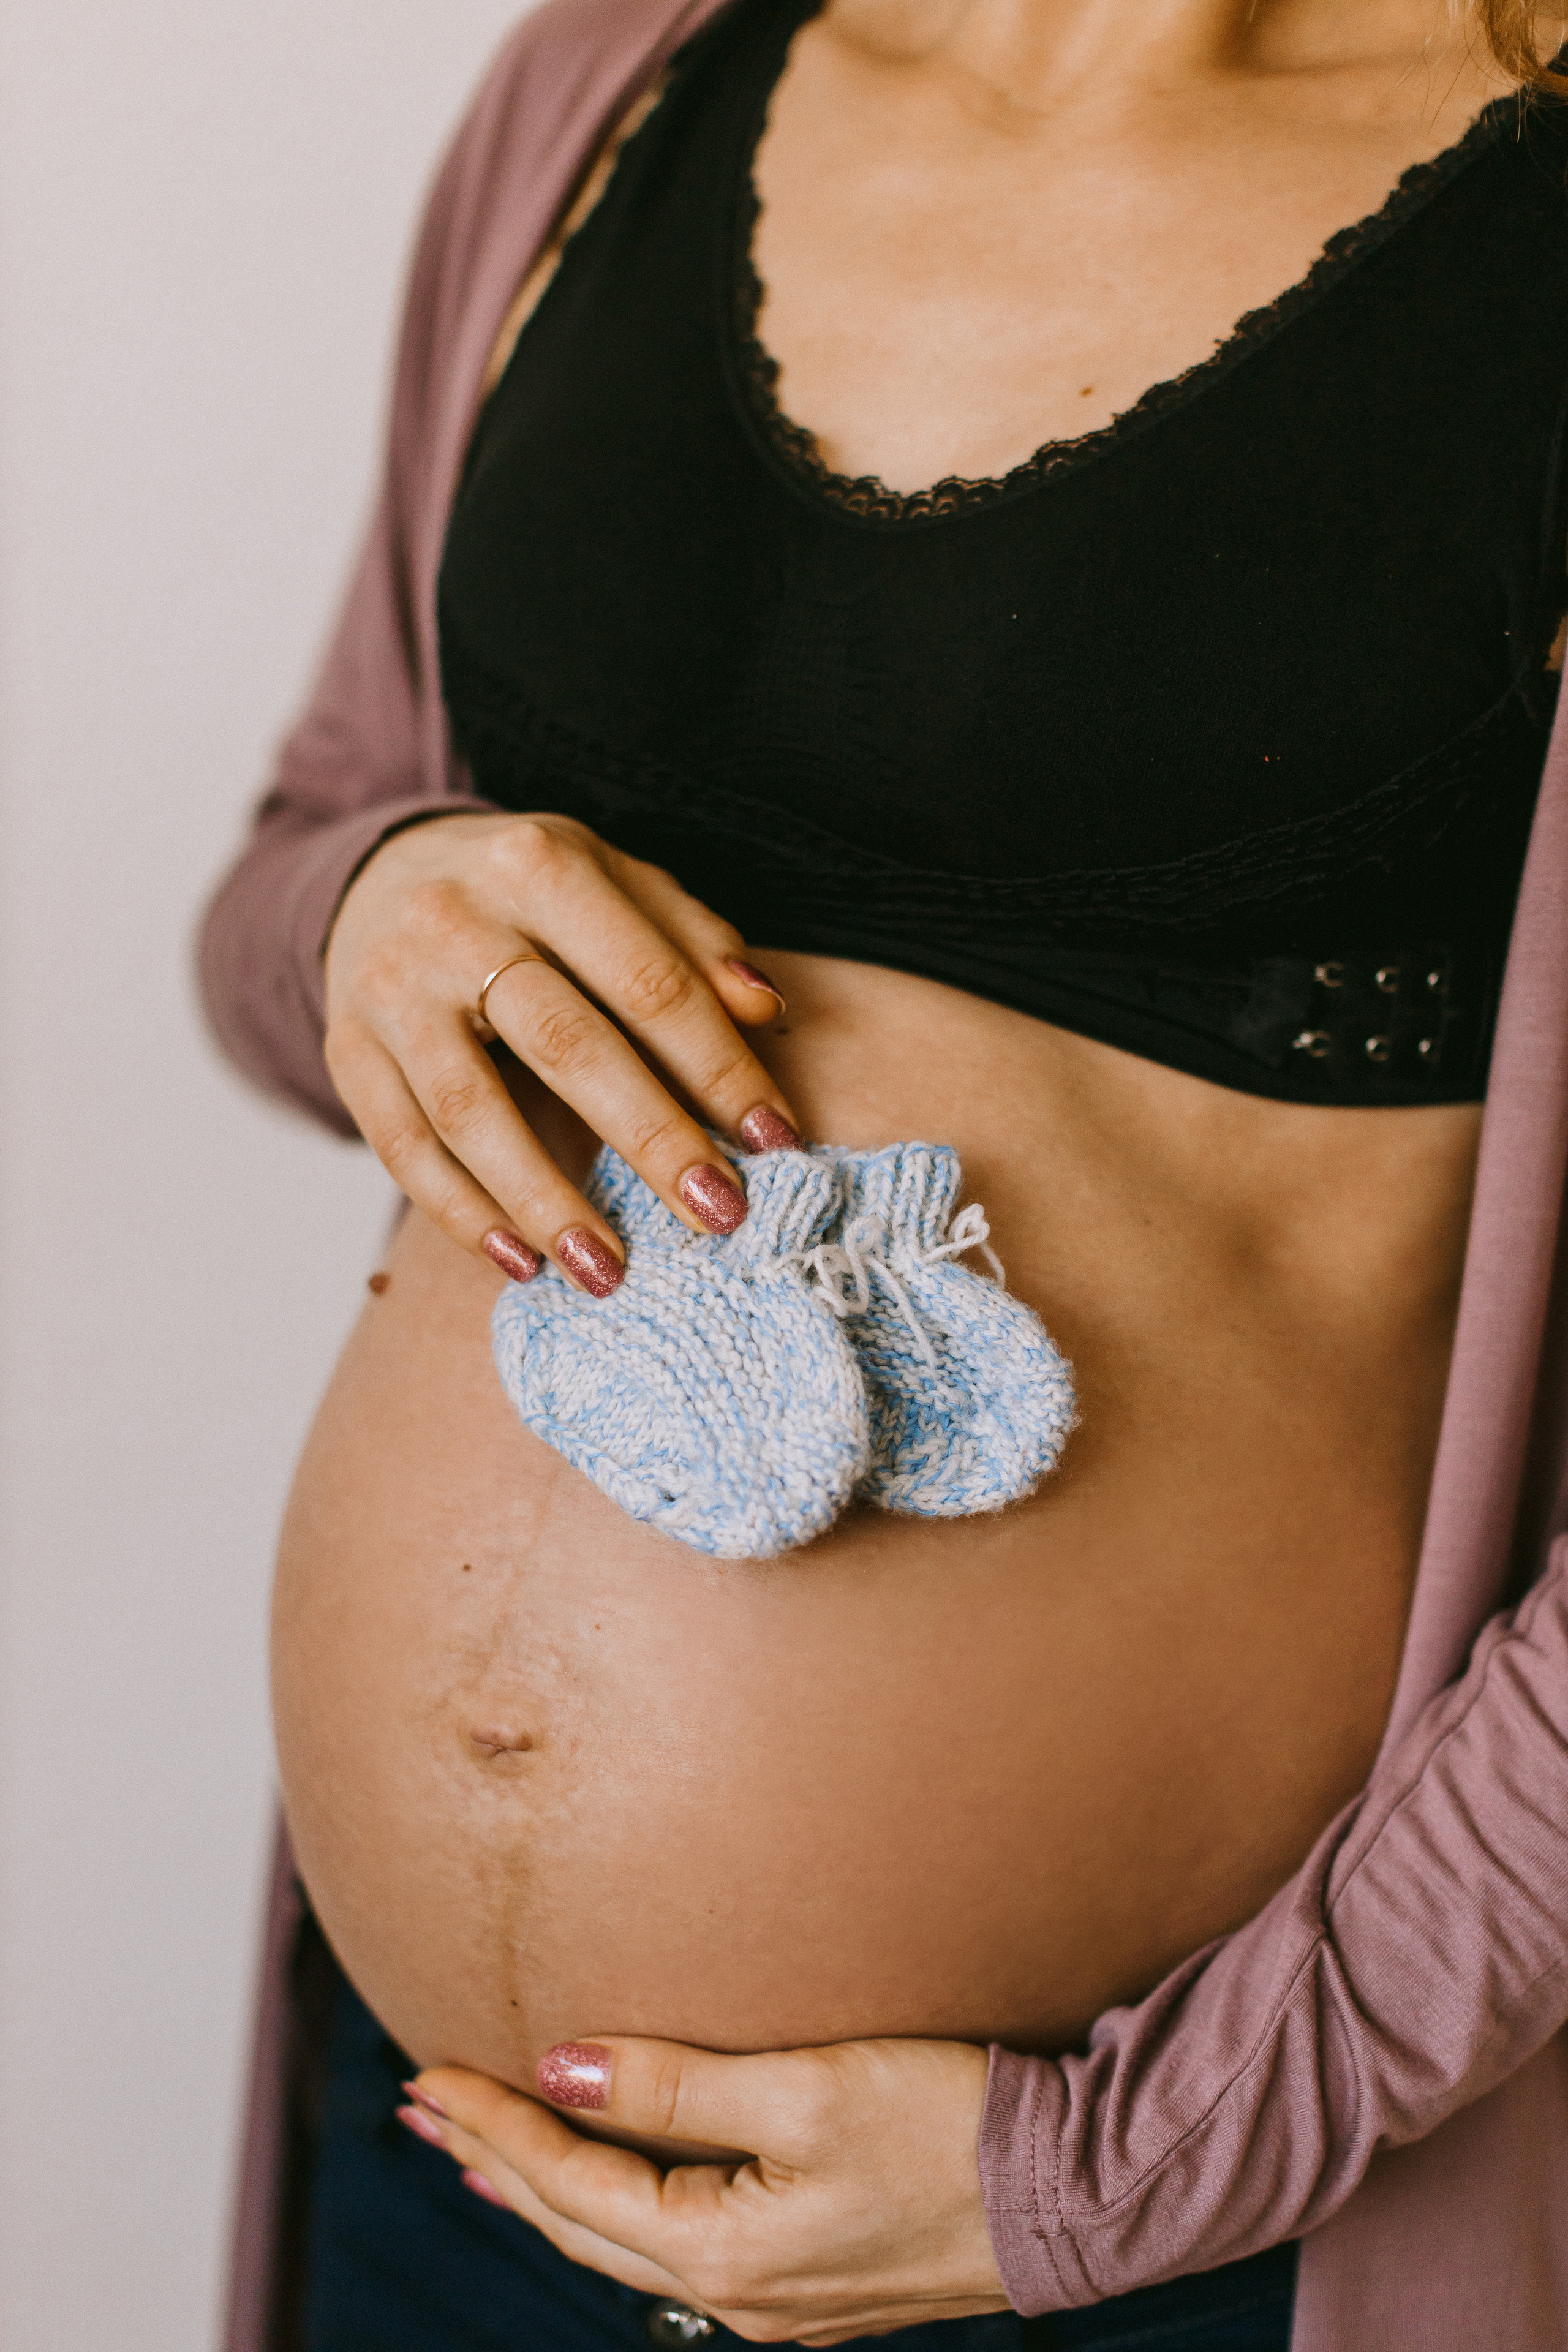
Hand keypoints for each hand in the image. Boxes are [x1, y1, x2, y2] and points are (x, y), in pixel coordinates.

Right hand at [323, 811, 798, 1290]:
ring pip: (468, 1109)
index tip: (776, 1140)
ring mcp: (390, 988)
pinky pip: (401, 1146)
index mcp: (540, 866)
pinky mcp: (347, 1048)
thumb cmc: (530, 895)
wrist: (381, 874)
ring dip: (545, 1200)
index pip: (647, 980)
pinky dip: (461, 1213)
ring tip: (610, 1271)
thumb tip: (766, 1011)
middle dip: (650, 1138)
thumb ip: (692, 943)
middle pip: (565, 1045)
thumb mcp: (614, 884)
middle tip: (716, 1213)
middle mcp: (455, 921)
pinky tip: (521, 1261)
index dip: (719, 1065)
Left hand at [400, 2035, 1007, 2344]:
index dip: (494, 2124)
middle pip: (580, 2222)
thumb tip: (559, 2070)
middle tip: (424, 2108)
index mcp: (723, 2252)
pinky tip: (610, 2186)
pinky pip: (678, 2244)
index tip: (428, 2074)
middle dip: (495, 2160)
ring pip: (625, 2240)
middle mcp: (738, 2294)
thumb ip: (676, 2084)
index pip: (569, 2183)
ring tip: (487, 2151)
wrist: (1072, 2194)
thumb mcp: (807, 2091)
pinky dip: (619, 2205)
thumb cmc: (947, 2127)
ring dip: (548, 2187)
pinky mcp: (815, 2277)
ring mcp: (778, 2296)